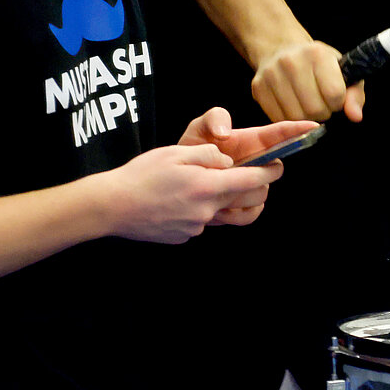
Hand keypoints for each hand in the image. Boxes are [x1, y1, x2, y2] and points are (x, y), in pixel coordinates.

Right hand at [104, 142, 282, 242]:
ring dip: (220, 198)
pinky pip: (201, 221)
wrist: (111, 207)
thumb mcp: (176, 153)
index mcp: (207, 187)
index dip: (269, 172)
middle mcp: (206, 211)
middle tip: (250, 174)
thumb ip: (209, 155)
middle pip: (244, 201)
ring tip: (198, 185)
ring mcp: (196, 228)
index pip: (251, 181)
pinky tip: (177, 200)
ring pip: (220, 211)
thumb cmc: (142, 175)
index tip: (278, 165)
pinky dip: (198, 209)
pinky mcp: (184, 237)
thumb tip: (228, 163)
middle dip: (255, 188)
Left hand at [178, 107, 317, 218]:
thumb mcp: (199, 127)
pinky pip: (251, 213)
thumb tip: (226, 133)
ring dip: (243, 194)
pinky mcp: (241, 206)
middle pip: (276, 169)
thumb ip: (214, 118)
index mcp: (252, 142)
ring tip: (219, 191)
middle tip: (240, 170)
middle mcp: (257, 164)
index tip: (314, 126)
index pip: (281, 134)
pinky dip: (236, 213)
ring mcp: (251, 185)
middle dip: (263, 172)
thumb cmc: (191, 149)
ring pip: (263, 193)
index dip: (298, 129)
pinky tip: (218, 208)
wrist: (175, 181)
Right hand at [252, 39, 364, 123]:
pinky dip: (289, 120)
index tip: (334, 97)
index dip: (338, 102)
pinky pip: (278, 119)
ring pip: (296, 118)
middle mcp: (292, 61)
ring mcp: (272, 74)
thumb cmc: (317, 63)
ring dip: (306, 119)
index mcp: (317, 53)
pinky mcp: (258, 88)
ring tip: (307, 105)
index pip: (335, 94)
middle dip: (323, 112)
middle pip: (315, 110)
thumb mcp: (343, 71)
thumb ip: (355, 94)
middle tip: (320, 102)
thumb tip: (356, 117)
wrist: (281, 49)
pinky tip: (293, 106)